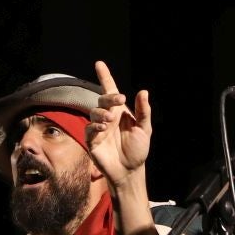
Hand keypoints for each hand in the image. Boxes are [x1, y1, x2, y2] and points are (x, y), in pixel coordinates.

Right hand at [86, 60, 151, 191]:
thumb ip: (144, 111)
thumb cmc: (137, 149)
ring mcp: (99, 129)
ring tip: (110, 120)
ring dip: (102, 113)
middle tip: (119, 101)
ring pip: (94, 113)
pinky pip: (90, 129)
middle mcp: (108, 117)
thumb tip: (143, 92)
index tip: (99, 64)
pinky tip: (103, 128)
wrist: (130, 170)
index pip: (111, 91)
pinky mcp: (92, 141)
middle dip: (109, 98)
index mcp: (120, 112)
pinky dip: (95, 126)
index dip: (105, 77)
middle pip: (102, 100)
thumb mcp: (144, 129)